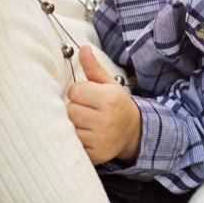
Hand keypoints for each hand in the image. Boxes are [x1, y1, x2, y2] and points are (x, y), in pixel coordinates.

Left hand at [66, 46, 140, 163]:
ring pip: (70, 127)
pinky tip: (88, 136)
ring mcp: (101, 139)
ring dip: (75, 125)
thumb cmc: (116, 104)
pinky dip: (78, 140)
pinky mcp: (96, 154)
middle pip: (70, 110)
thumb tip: (83, 48)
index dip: (79, 92)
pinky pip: (74, 144)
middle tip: (89, 111)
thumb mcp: (108, 84)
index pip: (74, 91)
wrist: (133, 131)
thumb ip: (93, 68)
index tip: (89, 96)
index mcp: (109, 99)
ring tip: (88, 123)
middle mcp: (106, 120)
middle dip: (76, 109)